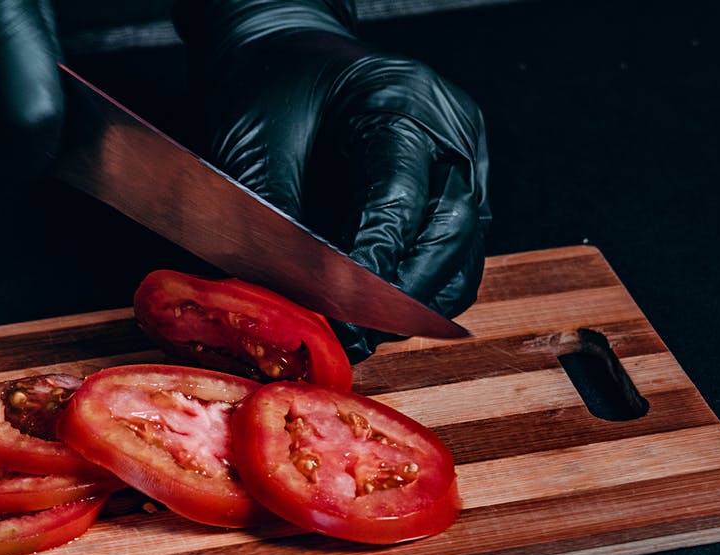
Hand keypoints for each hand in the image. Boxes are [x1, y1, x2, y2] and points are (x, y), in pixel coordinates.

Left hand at [174, 0, 490, 360]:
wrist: (284, 52)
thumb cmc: (269, 83)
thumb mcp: (257, 140)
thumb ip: (281, 217)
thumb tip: (301, 298)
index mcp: (404, 101)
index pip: (400, 198)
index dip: (371, 266)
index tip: (341, 315)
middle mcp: (450, 133)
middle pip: (448, 235)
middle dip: (399, 299)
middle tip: (351, 338)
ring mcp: (463, 165)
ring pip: (460, 258)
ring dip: (413, 305)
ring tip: (359, 334)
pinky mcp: (456, 194)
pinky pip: (452, 259)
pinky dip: (416, 292)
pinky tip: (373, 312)